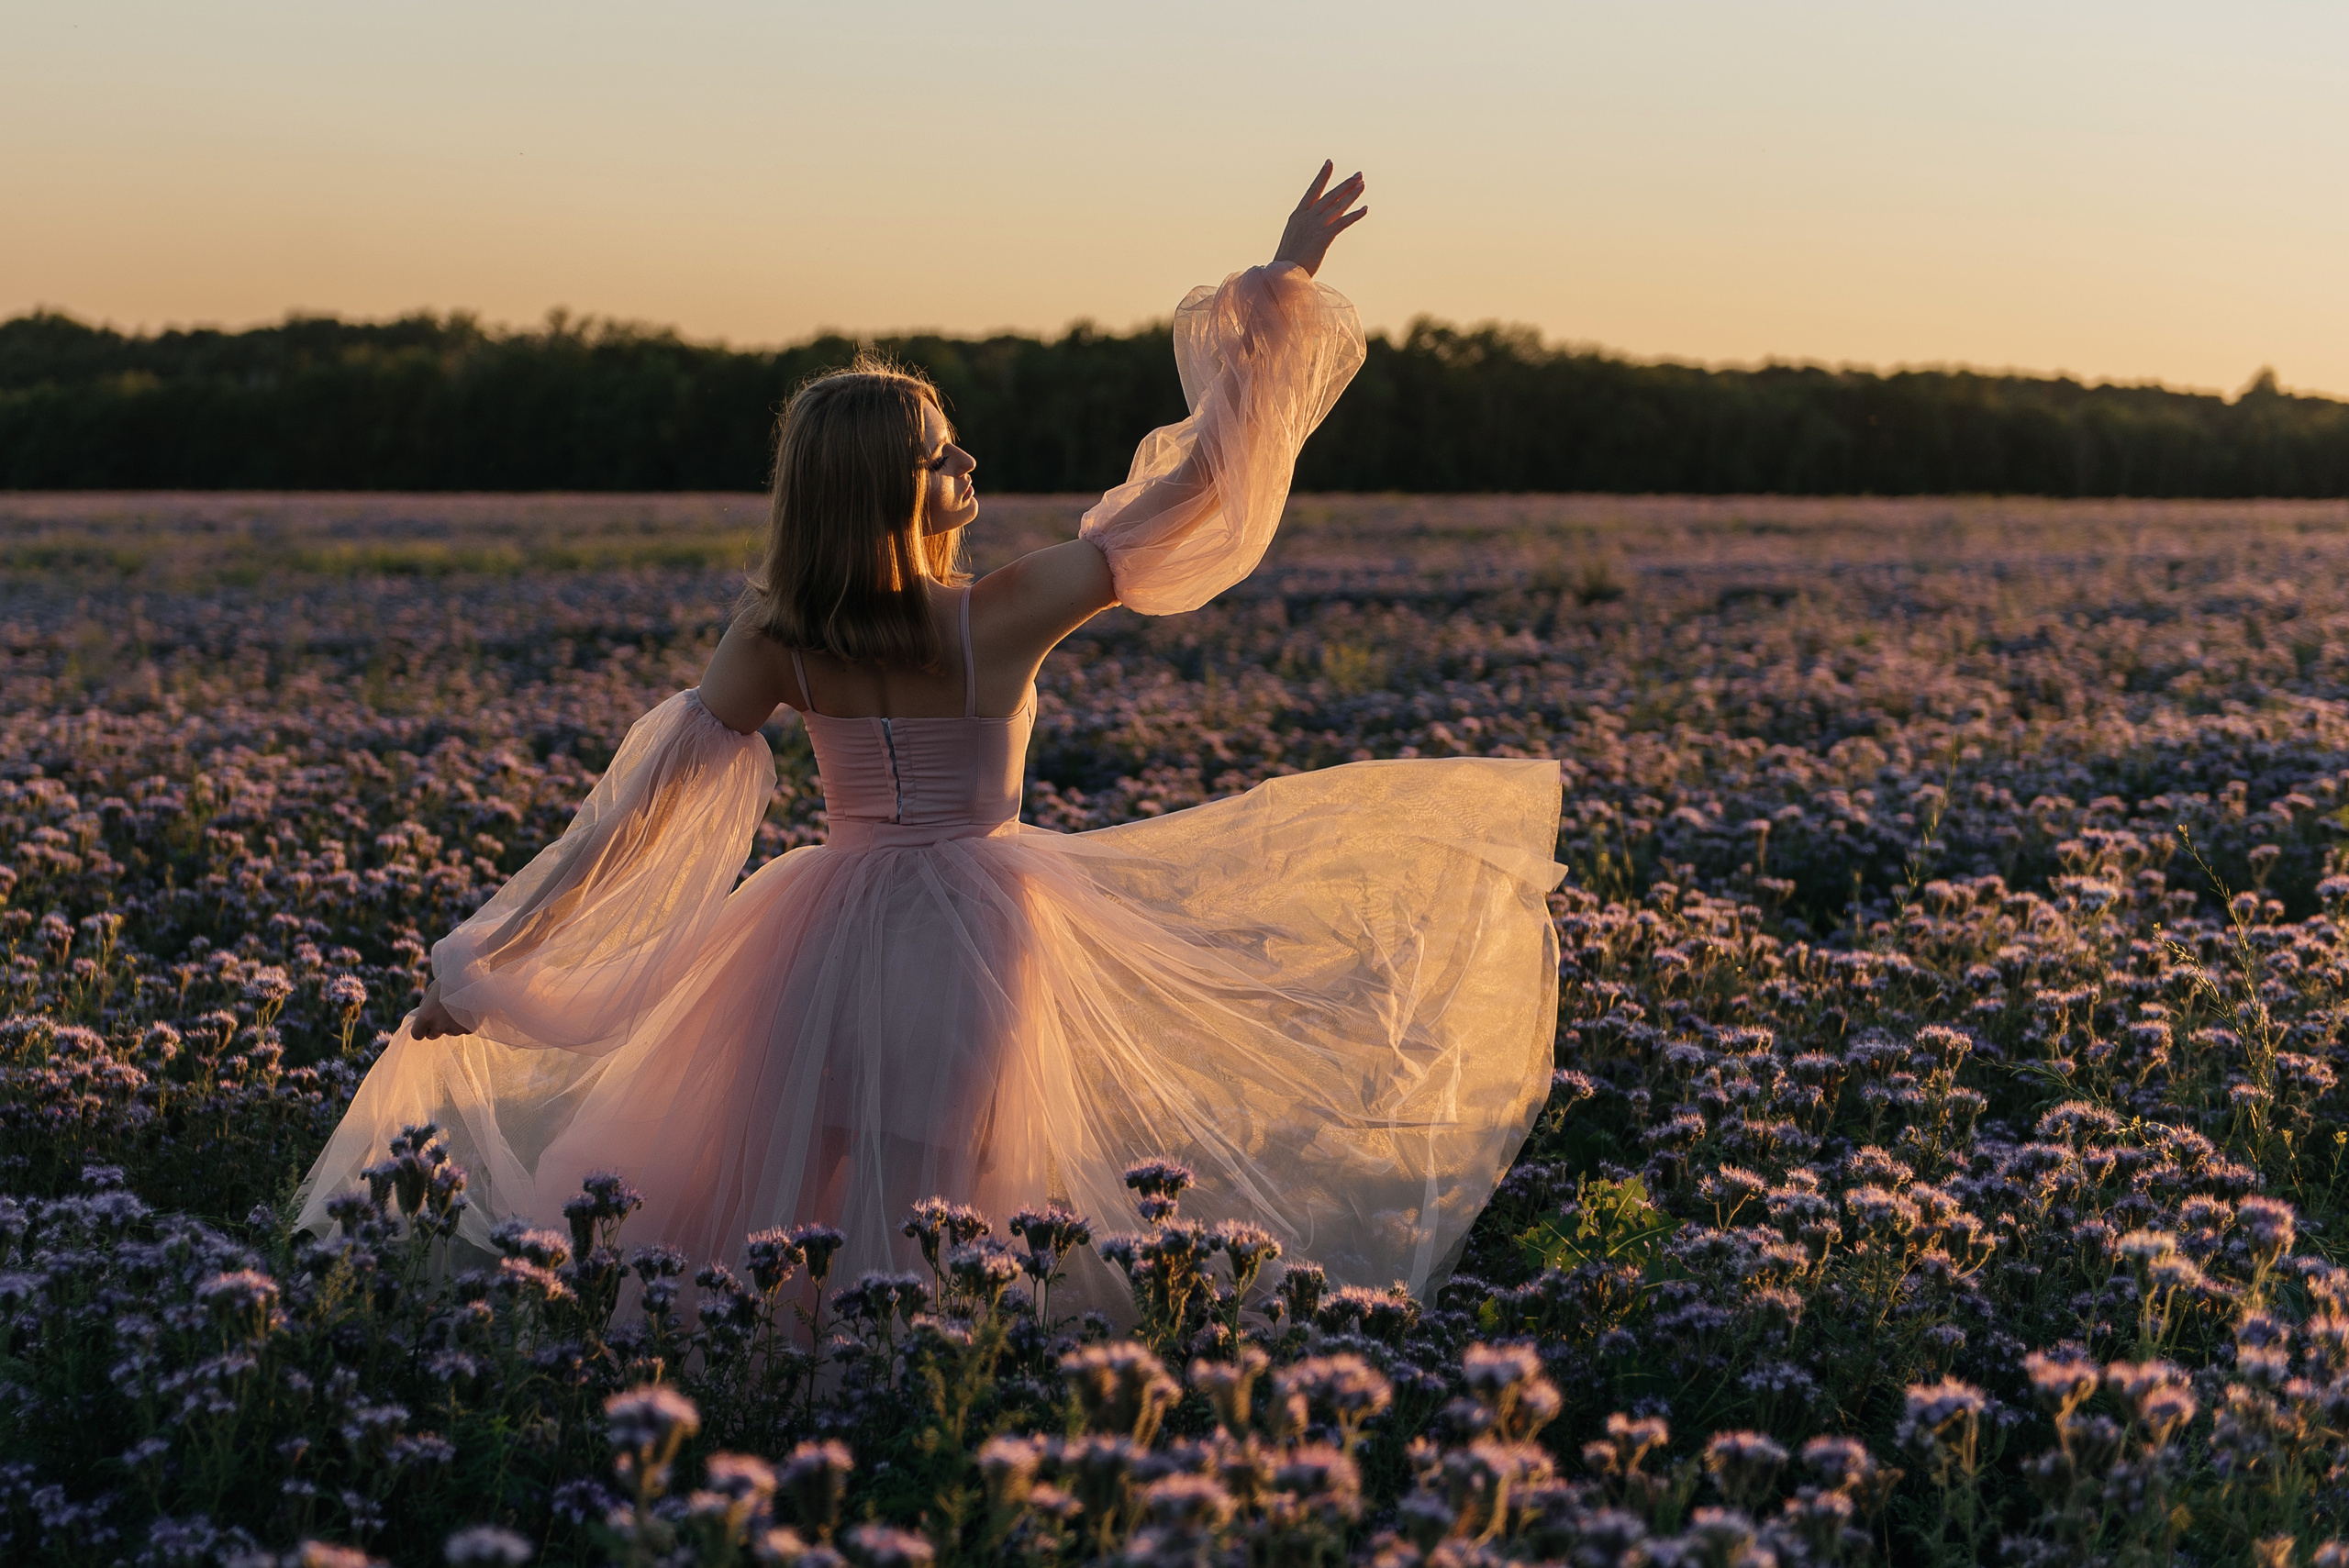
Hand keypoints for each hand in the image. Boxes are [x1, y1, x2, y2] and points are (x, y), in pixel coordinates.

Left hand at [410, 977, 465, 1041]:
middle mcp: (438, 1026)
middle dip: (436, 1027)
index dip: (421, 1030)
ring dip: (451, 1024)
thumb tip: (423, 1014)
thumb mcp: (431, 991)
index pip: (417, 1035)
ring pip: (449, 1032)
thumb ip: (425, 1006)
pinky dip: (465, 1023)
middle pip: (433, 1035)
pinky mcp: (469, 1029)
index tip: (425, 1024)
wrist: (474, 978)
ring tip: (459, 1008)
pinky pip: (464, 1030)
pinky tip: (468, 1010)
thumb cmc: (449, 981)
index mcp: (425, 1017)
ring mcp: (455, 1029)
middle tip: (443, 1014)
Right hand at [1272, 160, 1366, 277]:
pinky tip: (1365, 209)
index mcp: (1298, 215)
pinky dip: (1354, 215)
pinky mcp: (1322, 237)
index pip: (1312, 190)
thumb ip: (1304, 226)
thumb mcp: (1294, 237)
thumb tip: (1312, 223)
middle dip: (1345, 184)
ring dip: (1352, 195)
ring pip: (1337, 206)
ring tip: (1363, 185)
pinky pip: (1342, 223)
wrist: (1282, 275)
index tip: (1330, 162)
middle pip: (1329, 196)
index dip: (1322, 176)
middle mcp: (1306, 217)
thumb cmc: (1288, 261)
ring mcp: (1314, 226)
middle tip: (1359, 174)